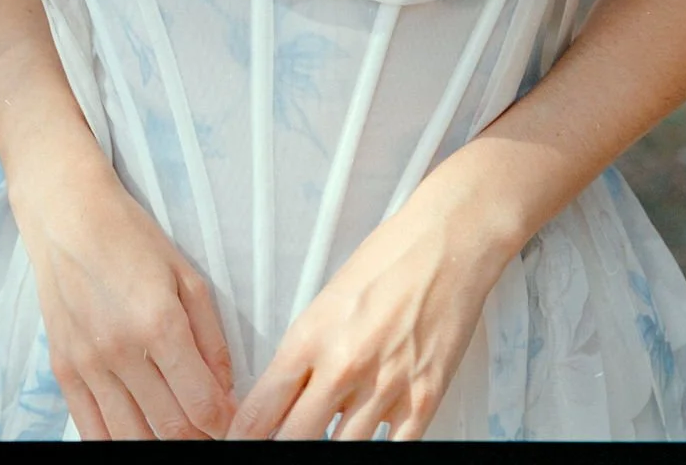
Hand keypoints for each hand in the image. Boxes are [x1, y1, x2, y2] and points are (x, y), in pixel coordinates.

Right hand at [14, 156, 236, 440]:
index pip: (201, 404)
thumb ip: (211, 337)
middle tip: (209, 429)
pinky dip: (118, 442)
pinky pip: (91, 430)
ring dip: (161, 444)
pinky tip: (138, 436)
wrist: (68, 217)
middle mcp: (121, 351)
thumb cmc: (131, 238)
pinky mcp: (63, 370)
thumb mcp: (186, 275)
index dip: (223, 423)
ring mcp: (88, 365)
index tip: (231, 422)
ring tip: (178, 432)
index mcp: (159, 323)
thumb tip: (225, 390)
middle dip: (198, 436)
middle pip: (170, 428)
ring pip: (132, 438)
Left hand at [225, 181, 505, 442]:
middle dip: (281, 446)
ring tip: (324, 438)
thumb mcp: (329, 298)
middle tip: (278, 445)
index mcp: (312, 335)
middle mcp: (344, 366)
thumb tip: (292, 395)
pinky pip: (391, 449)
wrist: (447, 242)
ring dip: (328, 448)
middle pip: (295, 438)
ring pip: (340, 450)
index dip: (244, 434)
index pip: (262, 407)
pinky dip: (377, 448)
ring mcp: (385, 387)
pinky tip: (367, 440)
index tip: (238, 442)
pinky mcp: (424, 399)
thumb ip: (308, 350)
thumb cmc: (390, 258)